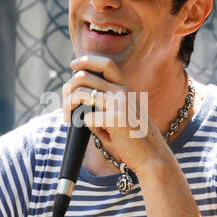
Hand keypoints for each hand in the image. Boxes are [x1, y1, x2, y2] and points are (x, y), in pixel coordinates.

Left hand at [62, 55, 164, 173]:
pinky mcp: (116, 119)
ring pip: (80, 95)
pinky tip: (103, 136)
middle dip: (66, 90)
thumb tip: (77, 94)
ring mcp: (120, 104)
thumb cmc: (134, 137)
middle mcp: (123, 91)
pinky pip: (87, 118)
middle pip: (83, 77)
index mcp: (125, 87)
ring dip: (68, 107)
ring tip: (70, 120)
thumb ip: (106, 100)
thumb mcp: (123, 112)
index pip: (105, 63)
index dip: (86, 61)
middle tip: (64, 106)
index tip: (72, 65)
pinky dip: (89, 128)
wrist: (152, 156)